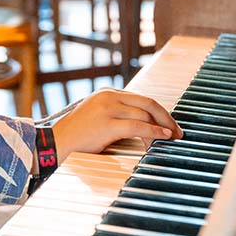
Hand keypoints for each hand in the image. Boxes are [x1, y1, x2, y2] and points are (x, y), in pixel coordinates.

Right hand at [52, 88, 182, 164]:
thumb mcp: (98, 117)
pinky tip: (163, 137)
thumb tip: (143, 125)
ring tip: (170, 139)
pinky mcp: (107, 123)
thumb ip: (117, 114)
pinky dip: (154, 131)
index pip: (141, 98)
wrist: (56, 142)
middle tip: (178, 131)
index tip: (170, 124)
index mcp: (108, 93)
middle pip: (147, 102)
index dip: (159, 112)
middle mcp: (109, 96)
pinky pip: (138, 125)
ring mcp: (108, 108)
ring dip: (162, 127)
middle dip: (166, 117)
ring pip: (145, 114)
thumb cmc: (78, 135)